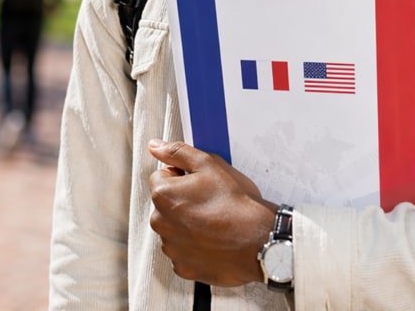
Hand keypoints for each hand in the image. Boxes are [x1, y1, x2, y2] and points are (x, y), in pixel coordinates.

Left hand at [148, 139, 277, 286]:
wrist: (259, 241)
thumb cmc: (235, 202)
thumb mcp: (208, 164)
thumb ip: (177, 152)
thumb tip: (155, 146)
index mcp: (163, 195)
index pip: (161, 176)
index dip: (181, 175)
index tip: (200, 182)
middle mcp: (160, 223)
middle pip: (165, 204)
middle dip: (182, 199)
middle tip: (210, 200)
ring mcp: (171, 247)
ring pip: (173, 227)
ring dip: (186, 223)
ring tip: (214, 221)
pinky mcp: (183, 267)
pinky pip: (182, 250)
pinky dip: (194, 245)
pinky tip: (213, 239)